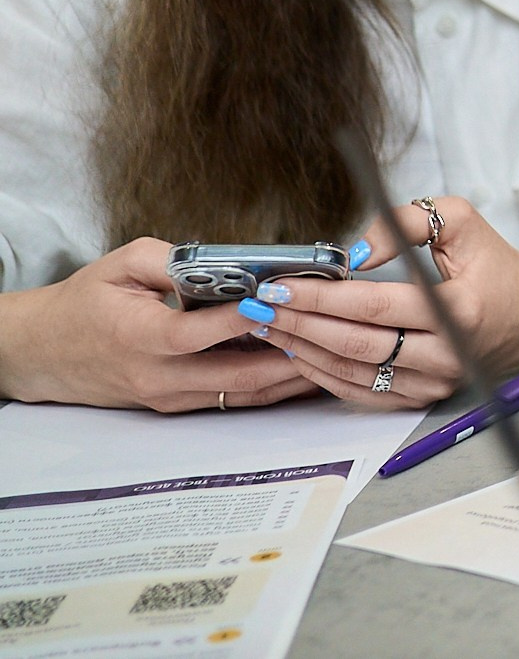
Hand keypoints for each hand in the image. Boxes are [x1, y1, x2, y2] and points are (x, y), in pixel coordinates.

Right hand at [0, 239, 317, 410]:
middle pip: (235, 374)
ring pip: (241, 392)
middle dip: (288, 356)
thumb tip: (220, 260)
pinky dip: (268, 384)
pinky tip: (299, 365)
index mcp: (139, 336)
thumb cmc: (82, 304)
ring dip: (287, 376)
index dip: (238, 320)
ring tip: (329, 351)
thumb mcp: (120, 265)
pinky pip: (231, 397)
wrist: (43, 352)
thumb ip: (170, 259)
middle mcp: (157, 375)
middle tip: (328, 333)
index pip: (196, 334)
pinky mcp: (177, 404)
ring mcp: (169, 396)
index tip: (276, 301)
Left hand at [243, 198, 518, 409]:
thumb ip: (406, 222)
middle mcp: (448, 353)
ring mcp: (436, 381)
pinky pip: (363, 392)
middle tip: (258, 307)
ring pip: (354, 371)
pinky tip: (298, 352)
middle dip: (299, 323)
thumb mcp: (462, 221)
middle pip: (355, 343)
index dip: (321, 298)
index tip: (279, 286)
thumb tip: (353, 252)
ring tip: (268, 327)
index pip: (374, 306)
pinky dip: (324, 374)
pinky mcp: (425, 397)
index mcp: (459, 309)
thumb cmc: (495, 265)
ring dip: (303, 349)